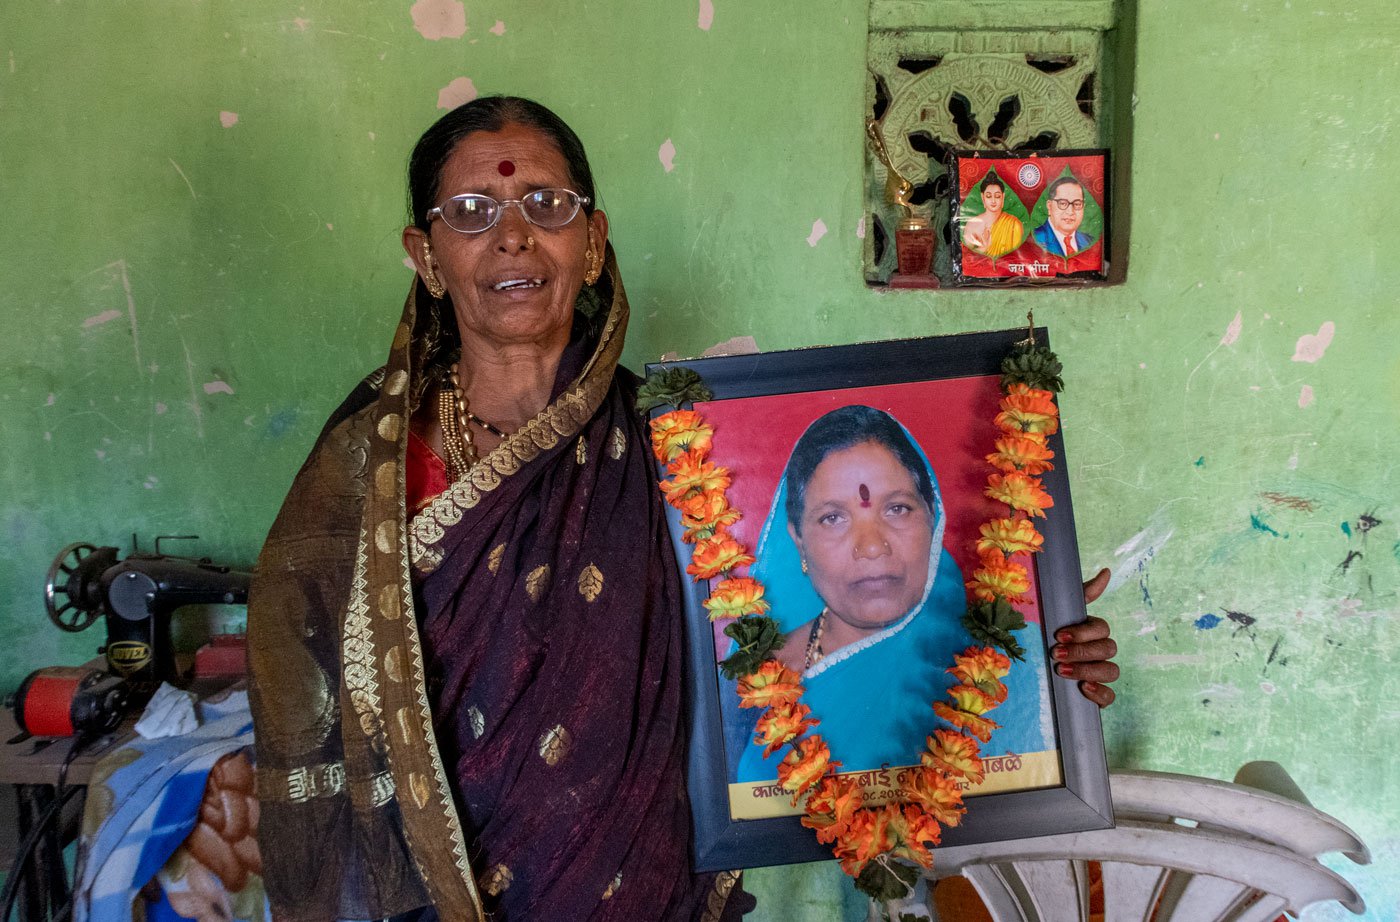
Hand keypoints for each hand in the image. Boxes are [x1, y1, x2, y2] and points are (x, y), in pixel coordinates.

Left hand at [1050, 568, 1118, 707]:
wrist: (1032, 669)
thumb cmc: (1047, 636)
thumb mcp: (1058, 613)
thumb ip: (1081, 593)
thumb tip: (1106, 572)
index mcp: (1092, 631)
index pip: (1101, 628)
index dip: (1083, 632)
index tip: (1058, 635)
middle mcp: (1099, 652)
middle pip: (1108, 649)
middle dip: (1081, 651)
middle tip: (1055, 654)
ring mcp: (1100, 674)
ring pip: (1112, 671)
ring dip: (1088, 670)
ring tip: (1062, 672)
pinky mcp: (1097, 696)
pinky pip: (1110, 696)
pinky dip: (1100, 693)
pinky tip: (1084, 690)